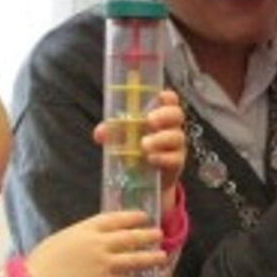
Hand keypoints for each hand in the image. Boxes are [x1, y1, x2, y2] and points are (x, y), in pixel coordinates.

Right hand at [25, 210, 165, 276]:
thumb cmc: (42, 261)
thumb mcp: (61, 238)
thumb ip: (79, 237)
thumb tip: (90, 240)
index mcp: (86, 229)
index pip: (115, 219)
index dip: (132, 217)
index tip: (144, 216)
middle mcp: (100, 244)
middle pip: (130, 237)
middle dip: (147, 235)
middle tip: (159, 234)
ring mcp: (104, 263)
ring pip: (135, 259)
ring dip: (151, 258)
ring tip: (162, 257)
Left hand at [94, 89, 185, 214]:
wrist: (143, 180)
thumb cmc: (134, 150)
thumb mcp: (121, 138)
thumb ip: (111, 132)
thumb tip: (100, 133)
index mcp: (160, 115)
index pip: (170, 100)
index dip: (167, 96)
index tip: (160, 96)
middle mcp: (170, 128)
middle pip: (177, 114)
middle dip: (164, 115)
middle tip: (150, 120)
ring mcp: (176, 146)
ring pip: (176, 136)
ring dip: (160, 139)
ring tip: (144, 145)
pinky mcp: (176, 163)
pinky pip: (175, 158)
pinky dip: (162, 157)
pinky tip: (151, 158)